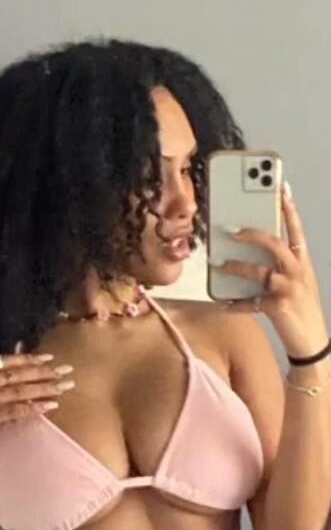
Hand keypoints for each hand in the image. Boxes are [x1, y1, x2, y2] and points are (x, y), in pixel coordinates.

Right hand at [0, 337, 75, 458]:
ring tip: (65, 386)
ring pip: (20, 390)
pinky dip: (33, 407)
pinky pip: (15, 410)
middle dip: (45, 371)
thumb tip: (10, 362)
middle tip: (67, 370)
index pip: (8, 362)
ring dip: (45, 387)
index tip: (50, 357)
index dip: (30, 359)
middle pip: (19, 374)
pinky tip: (50, 406)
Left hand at [212, 182, 328, 359]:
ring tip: (218, 263)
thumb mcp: (298, 281)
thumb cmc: (302, 309)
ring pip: (258, 270)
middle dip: (251, 234)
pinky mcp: (278, 307)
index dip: (288, 208)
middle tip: (230, 229)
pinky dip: (235, 303)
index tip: (279, 187)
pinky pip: (250, 302)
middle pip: (273, 243)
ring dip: (235, 266)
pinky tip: (223, 303)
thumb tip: (252, 250)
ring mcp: (288, 288)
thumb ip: (281, 264)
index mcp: (302, 261)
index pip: (295, 228)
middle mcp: (297, 271)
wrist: (312, 342)